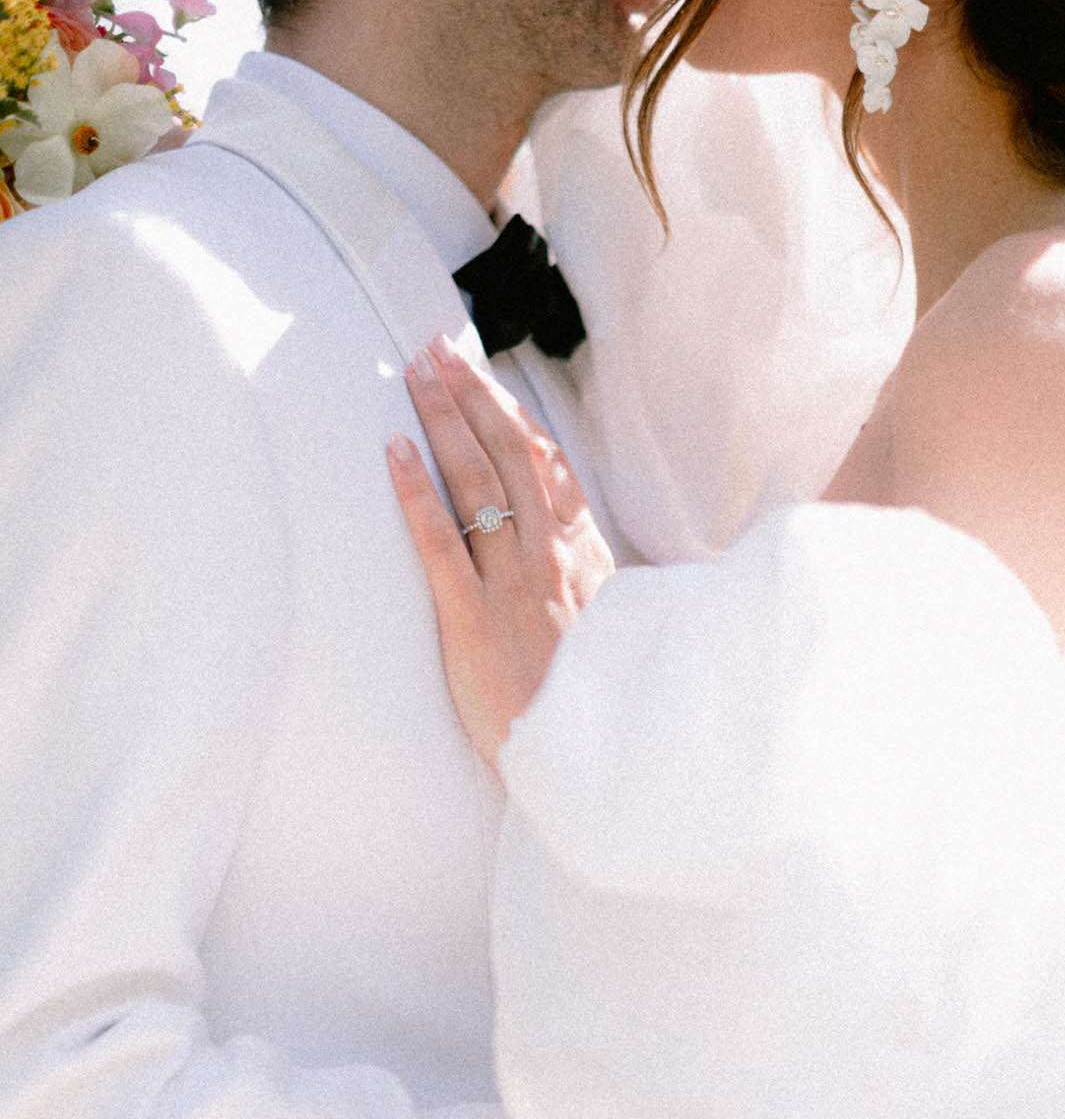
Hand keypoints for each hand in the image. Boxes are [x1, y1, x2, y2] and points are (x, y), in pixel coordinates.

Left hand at [387, 336, 614, 770]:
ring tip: (417, 374)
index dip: (517, 418)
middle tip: (438, 350)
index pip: (551, 470)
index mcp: (588, 563)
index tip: (490, 381)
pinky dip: (416, 493)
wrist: (598, 768)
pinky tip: (395, 453)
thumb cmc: (598, 714)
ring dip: (447, 420)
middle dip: (475, 397)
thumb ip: (597, 596)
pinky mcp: (474, 622)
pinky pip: (442, 543)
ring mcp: (513, 587)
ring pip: (480, 481)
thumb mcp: (615, 640)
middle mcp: (553, 561)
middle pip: (513, 456)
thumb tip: (580, 568)